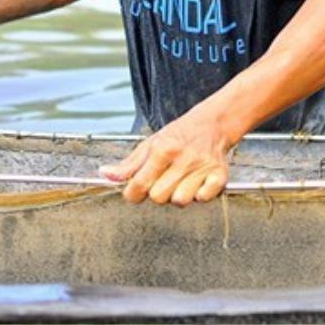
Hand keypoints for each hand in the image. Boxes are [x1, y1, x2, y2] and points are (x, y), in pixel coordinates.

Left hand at [98, 110, 233, 205]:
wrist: (212, 124)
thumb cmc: (178, 135)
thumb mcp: (149, 144)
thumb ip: (128, 164)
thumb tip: (105, 174)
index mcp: (162, 149)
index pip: (138, 185)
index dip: (132, 193)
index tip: (134, 191)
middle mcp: (182, 158)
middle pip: (158, 197)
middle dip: (156, 193)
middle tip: (162, 180)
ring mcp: (202, 167)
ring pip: (179, 201)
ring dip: (177, 195)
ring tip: (179, 182)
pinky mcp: (219, 175)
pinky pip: (203, 199)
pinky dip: (199, 195)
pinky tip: (197, 183)